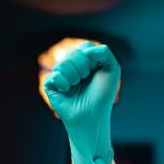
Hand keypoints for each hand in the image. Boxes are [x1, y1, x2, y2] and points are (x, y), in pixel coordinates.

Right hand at [44, 42, 120, 163]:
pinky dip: (64, 84)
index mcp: (84, 60)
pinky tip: (67, 91)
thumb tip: (87, 50)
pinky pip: (55, 76)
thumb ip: (105, 52)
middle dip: (84, 69)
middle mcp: (71, 65)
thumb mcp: (112, 70)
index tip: (96, 72)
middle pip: (74, 54)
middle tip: (86, 81)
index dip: (93, 60)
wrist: (92, 116)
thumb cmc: (102, 95)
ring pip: (64, 64)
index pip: (85, 47)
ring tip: (77, 87)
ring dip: (75, 78)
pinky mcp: (50, 85)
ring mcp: (59, 74)